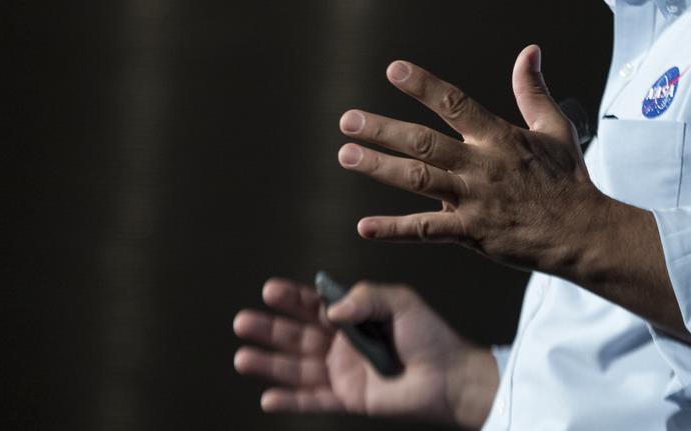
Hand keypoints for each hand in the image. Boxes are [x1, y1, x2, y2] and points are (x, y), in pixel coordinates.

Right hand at [233, 277, 498, 427]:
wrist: (448, 376)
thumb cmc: (428, 335)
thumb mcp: (399, 302)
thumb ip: (364, 297)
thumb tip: (329, 310)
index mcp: (353, 316)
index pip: (314, 305)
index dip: (291, 298)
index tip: (269, 290)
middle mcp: (342, 343)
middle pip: (297, 334)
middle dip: (269, 328)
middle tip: (242, 321)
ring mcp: (343, 372)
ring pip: (297, 367)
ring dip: (269, 363)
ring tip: (242, 358)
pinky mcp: (348, 398)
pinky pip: (312, 400)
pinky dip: (289, 400)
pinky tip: (267, 398)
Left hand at [335, 44, 603, 274]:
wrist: (582, 232)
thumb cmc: (568, 180)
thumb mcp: (554, 128)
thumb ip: (532, 90)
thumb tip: (529, 51)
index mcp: (498, 137)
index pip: (455, 104)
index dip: (423, 86)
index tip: (393, 70)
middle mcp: (481, 165)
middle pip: (423, 143)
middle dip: (382, 130)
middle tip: (347, 121)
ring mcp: (474, 200)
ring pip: (417, 180)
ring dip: (378, 167)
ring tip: (346, 155)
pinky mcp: (471, 233)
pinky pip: (426, 230)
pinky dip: (394, 229)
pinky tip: (364, 226)